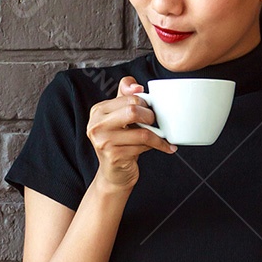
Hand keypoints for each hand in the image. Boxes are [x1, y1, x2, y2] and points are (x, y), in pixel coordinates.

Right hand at [86, 76, 177, 191]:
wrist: (115, 174)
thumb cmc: (120, 143)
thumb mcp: (120, 117)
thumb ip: (126, 97)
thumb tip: (137, 87)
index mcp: (98, 111)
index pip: (129, 97)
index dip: (145, 102)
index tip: (151, 110)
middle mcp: (96, 125)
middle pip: (133, 110)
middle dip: (151, 116)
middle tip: (156, 122)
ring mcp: (103, 142)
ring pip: (142, 131)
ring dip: (158, 135)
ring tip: (163, 137)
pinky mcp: (114, 156)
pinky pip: (143, 146)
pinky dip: (157, 146)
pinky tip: (164, 147)